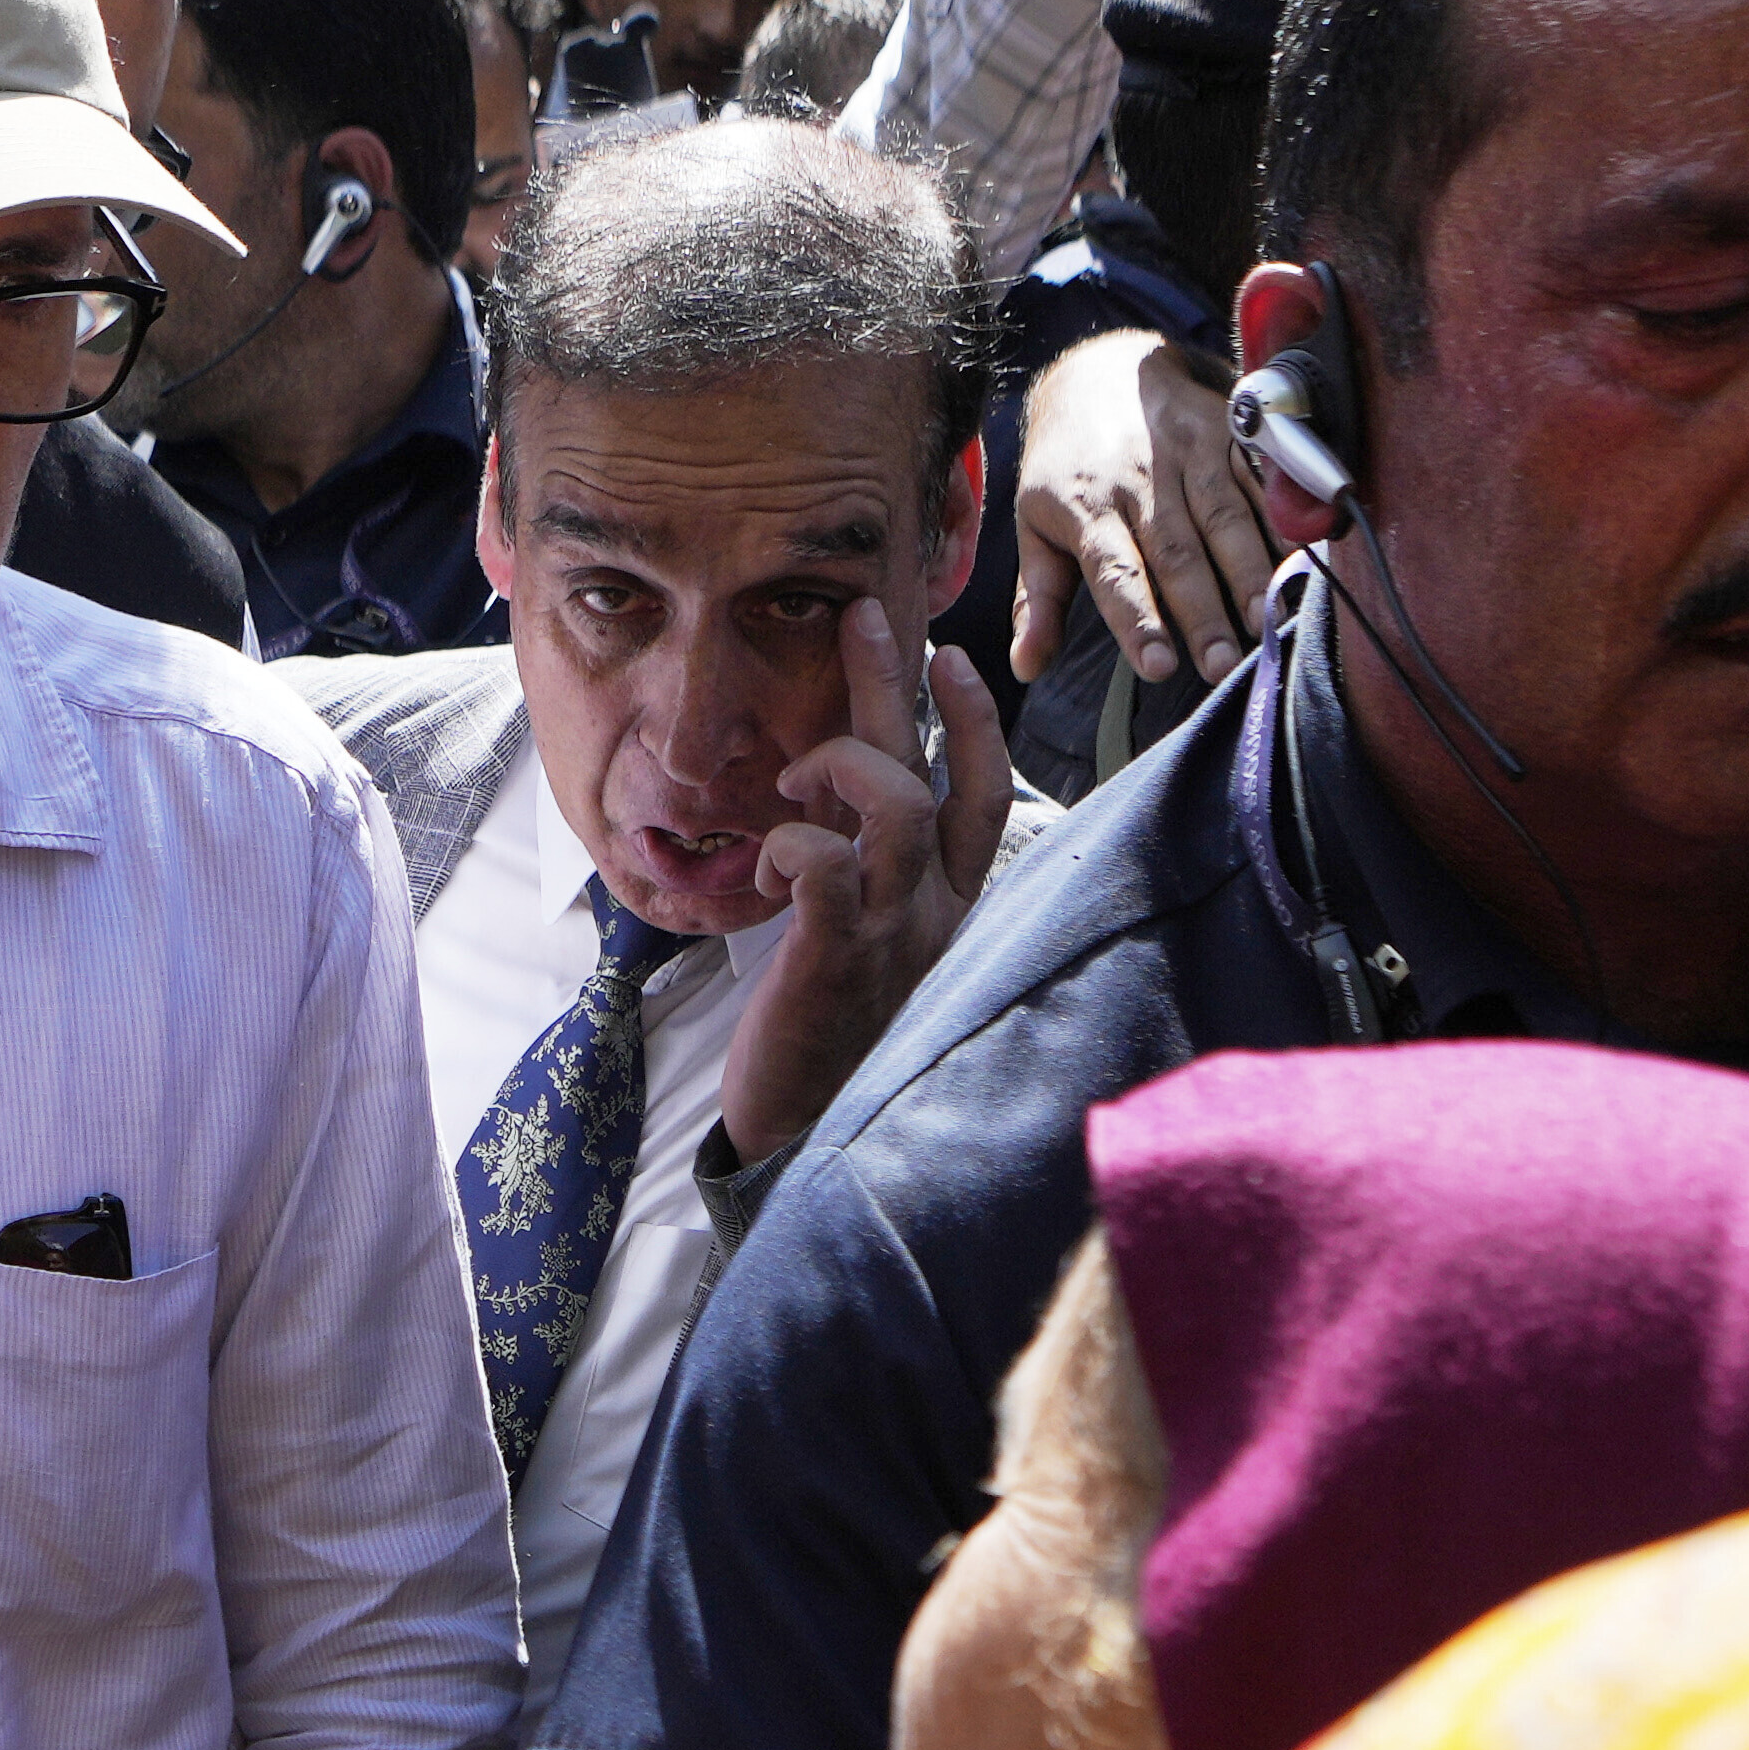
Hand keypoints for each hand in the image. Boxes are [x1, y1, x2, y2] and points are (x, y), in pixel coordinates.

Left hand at [726, 600, 1013, 1165]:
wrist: (809, 1134)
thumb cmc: (833, 1031)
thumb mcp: (869, 937)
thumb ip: (869, 869)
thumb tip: (840, 799)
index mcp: (947, 901)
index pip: (982, 793)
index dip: (972, 720)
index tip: (948, 655)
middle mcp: (932, 909)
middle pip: (930, 774)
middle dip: (895, 684)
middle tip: (865, 616)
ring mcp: (890, 932)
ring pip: (894, 806)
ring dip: (836, 767)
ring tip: (792, 782)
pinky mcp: (834, 958)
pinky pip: (824, 868)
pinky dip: (789, 844)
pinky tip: (766, 860)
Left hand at [1013, 327, 1266, 689]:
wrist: (1102, 372)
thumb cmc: (1069, 468)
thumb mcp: (1035, 524)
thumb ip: (1039, 599)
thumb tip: (1025, 666)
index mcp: (1088, 506)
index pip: (1114, 571)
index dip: (1137, 619)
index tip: (1159, 667)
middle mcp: (1140, 479)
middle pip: (1177, 553)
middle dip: (1203, 613)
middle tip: (1224, 666)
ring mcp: (1189, 452)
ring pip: (1225, 518)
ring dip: (1249, 574)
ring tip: (1267, 623)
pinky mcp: (1228, 434)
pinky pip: (1260, 483)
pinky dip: (1283, 524)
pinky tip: (1300, 565)